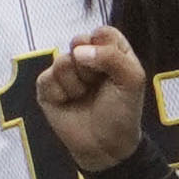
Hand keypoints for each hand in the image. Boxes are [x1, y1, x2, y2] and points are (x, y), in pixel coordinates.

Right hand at [36, 27, 148, 172]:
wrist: (105, 146)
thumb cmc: (122, 112)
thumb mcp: (131, 81)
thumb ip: (112, 57)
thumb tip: (77, 51)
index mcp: (110, 53)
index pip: (102, 32)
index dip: (104, 46)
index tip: (111, 66)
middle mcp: (86, 58)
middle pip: (78, 41)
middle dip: (89, 65)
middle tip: (97, 83)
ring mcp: (66, 72)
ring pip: (62, 60)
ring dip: (76, 83)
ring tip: (83, 96)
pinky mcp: (47, 88)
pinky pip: (47, 78)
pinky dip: (60, 93)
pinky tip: (68, 103)